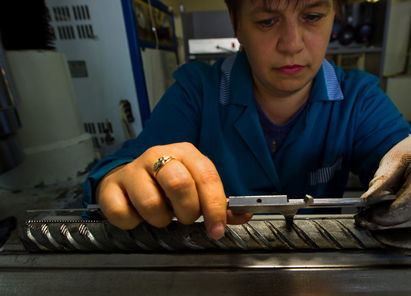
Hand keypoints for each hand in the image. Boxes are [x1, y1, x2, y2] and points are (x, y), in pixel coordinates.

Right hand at [96, 142, 251, 238]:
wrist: (127, 177)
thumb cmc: (166, 184)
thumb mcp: (195, 186)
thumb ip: (218, 203)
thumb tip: (244, 215)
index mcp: (185, 153)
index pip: (206, 177)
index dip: (214, 207)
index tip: (217, 229)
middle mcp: (158, 155)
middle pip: (179, 184)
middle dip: (187, 211)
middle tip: (185, 218)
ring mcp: (133, 169)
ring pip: (151, 202)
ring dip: (160, 219)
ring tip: (160, 214)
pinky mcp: (111, 185)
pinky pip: (123, 213)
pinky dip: (133, 222)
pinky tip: (138, 215)